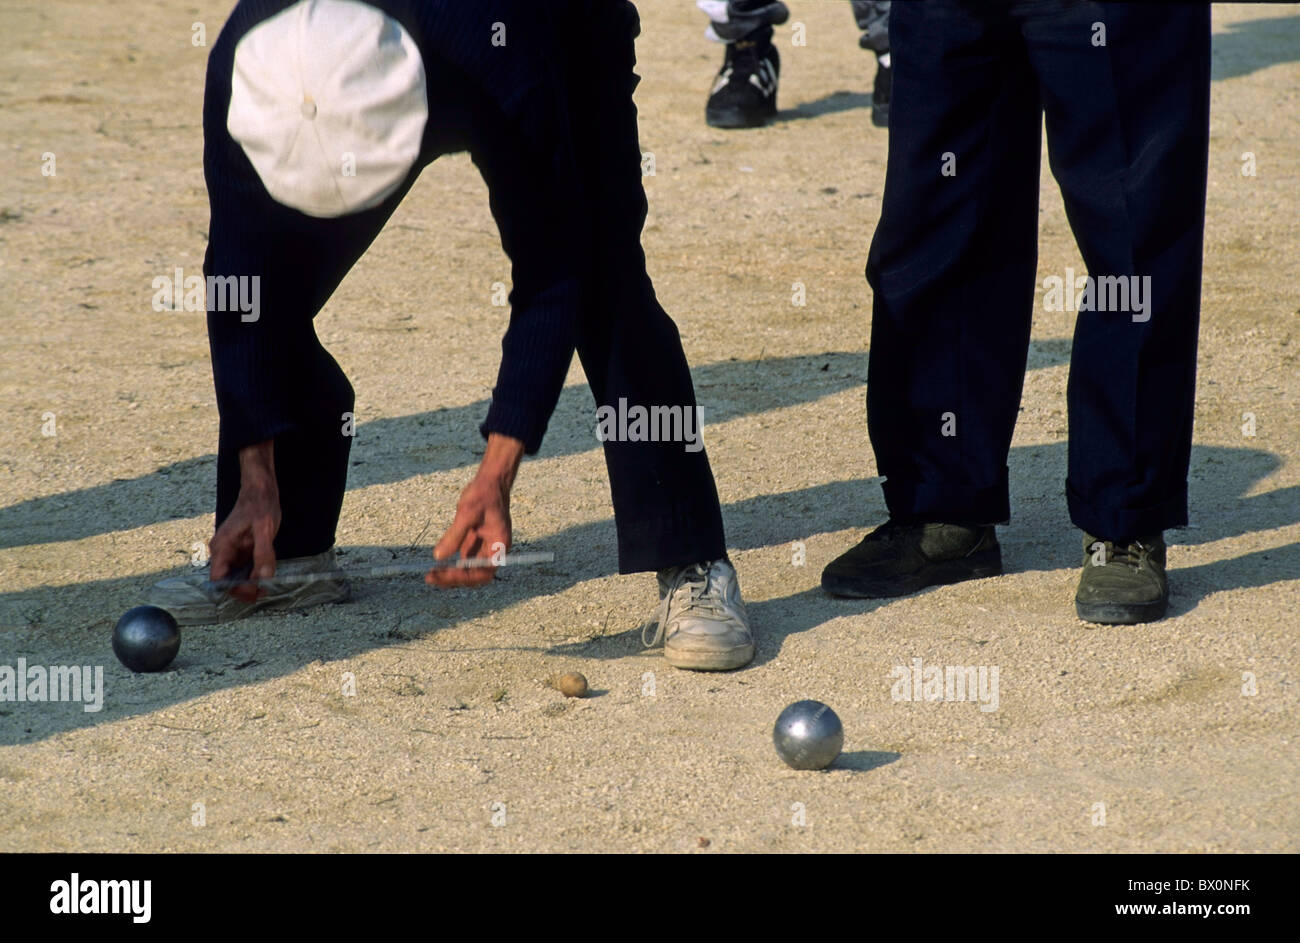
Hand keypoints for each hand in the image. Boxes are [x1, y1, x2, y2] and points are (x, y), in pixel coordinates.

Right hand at [209, 440, 280, 601]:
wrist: (260, 490)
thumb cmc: (259, 505)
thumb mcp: (264, 529)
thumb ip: (263, 553)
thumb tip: (265, 577)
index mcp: (222, 547)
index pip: (218, 578)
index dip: (233, 588)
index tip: (252, 591)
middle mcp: (223, 551)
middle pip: (227, 580)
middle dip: (244, 589)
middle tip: (263, 591)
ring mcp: (232, 551)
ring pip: (237, 576)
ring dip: (250, 583)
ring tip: (267, 585)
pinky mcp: (242, 550)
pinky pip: (245, 568)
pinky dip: (255, 574)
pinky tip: (267, 574)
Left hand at [428, 433, 523, 588]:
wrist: (490, 482)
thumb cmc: (484, 494)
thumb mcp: (467, 513)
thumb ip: (454, 536)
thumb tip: (438, 557)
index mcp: (499, 546)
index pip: (483, 571)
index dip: (464, 576)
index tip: (444, 574)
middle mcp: (493, 551)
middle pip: (475, 575)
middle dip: (454, 578)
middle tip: (430, 577)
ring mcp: (483, 548)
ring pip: (467, 570)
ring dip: (450, 574)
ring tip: (430, 575)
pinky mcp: (474, 543)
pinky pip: (462, 560)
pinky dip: (450, 564)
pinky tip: (436, 564)